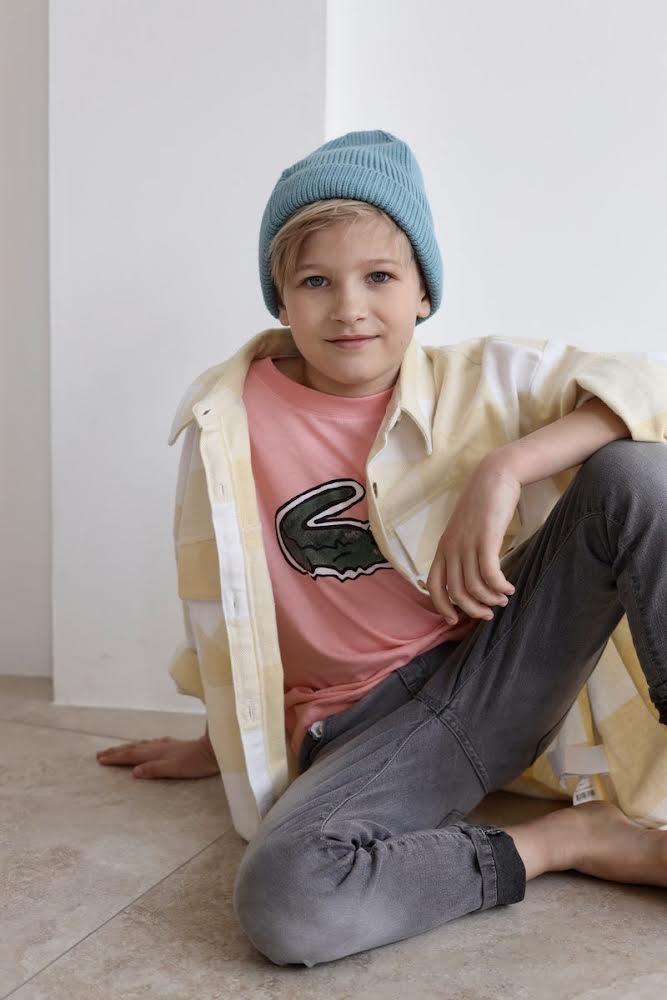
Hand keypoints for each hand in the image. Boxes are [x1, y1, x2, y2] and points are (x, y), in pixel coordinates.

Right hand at [96, 734, 219, 778]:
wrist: (216, 749)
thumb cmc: (197, 762)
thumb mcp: (176, 769)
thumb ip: (155, 769)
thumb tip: (134, 772)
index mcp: (157, 753)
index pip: (132, 755)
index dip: (116, 757)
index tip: (100, 759)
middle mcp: (160, 747)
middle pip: (134, 748)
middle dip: (117, 751)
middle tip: (100, 754)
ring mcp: (168, 745)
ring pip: (143, 745)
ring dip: (128, 747)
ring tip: (118, 749)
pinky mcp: (176, 745)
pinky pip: (154, 743)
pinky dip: (145, 744)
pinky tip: (148, 744)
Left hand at [425, 458, 520, 623]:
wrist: (494, 476)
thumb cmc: (483, 504)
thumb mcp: (465, 529)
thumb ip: (463, 550)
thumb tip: (471, 576)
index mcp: (443, 547)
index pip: (433, 585)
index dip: (442, 606)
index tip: (455, 620)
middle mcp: (451, 548)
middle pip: (456, 592)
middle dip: (473, 609)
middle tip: (488, 614)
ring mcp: (467, 544)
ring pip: (474, 586)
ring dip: (490, 599)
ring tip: (503, 599)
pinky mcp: (485, 540)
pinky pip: (490, 575)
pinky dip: (500, 587)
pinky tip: (509, 588)